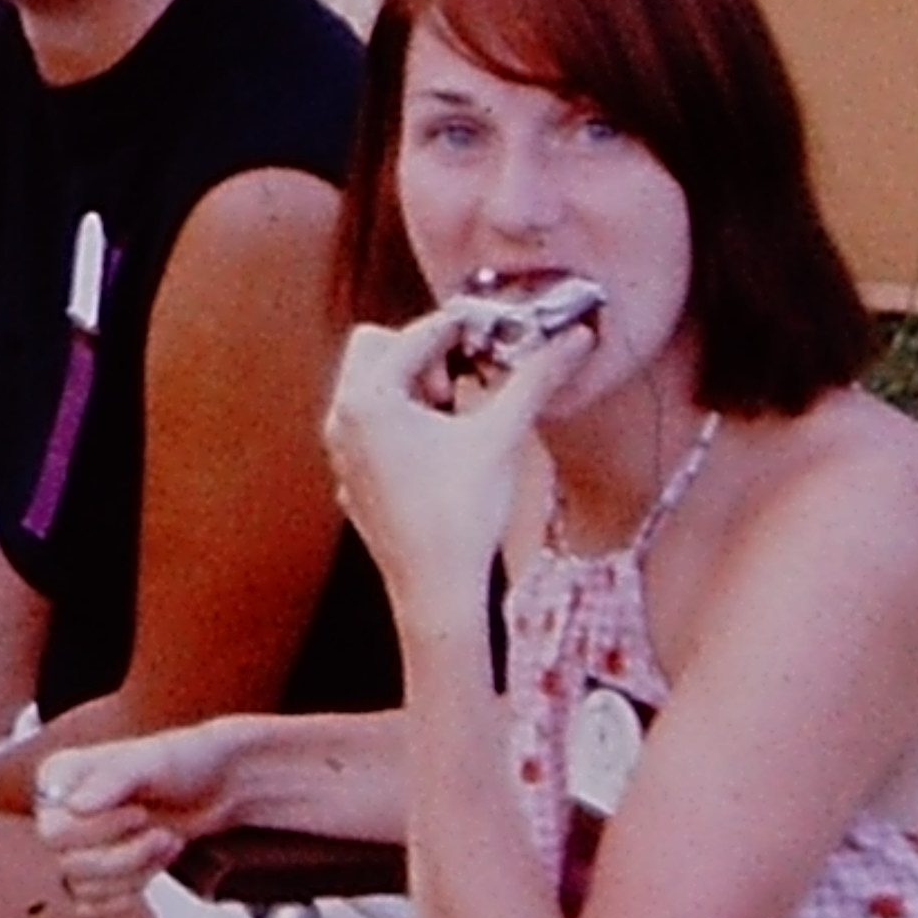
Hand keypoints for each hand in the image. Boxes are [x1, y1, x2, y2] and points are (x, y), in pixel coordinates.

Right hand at [30, 716, 267, 895]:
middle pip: (66, 861)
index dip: (99, 830)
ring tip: (167, 840)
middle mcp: (59, 809)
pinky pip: (89, 904)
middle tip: (159, 831)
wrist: (219, 784)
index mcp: (58, 776)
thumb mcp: (151, 760)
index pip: (53, 829)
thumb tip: (73, 806)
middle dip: (121, 855)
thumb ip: (111, 778)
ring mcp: (75, 843)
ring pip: (80, 886)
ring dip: (133, 870)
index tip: (141, 811)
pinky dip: (128, 890)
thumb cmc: (184, 761)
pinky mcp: (94, 871)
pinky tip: (157, 861)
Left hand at [319, 306, 565, 623]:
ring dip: (412, 386)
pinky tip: (440, 450)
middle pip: (375, 349)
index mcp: (368, 398)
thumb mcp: (501, 435)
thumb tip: (576, 338)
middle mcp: (341, 418)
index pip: (415, 335)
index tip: (495, 329)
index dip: (461, 327)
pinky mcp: (351, 478)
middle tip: (461, 384)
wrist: (436, 590)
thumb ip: (536, 378)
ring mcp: (341, 451)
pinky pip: (369, 428)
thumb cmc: (461, 513)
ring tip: (455, 416)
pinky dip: (402, 423)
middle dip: (421, 354)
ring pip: (370, 389)